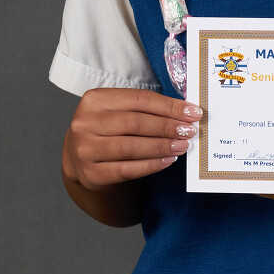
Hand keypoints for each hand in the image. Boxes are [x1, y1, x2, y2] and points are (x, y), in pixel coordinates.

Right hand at [62, 88, 202, 190]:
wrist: (81, 159)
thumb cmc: (107, 130)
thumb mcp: (118, 112)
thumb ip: (145, 109)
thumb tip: (184, 112)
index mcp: (94, 100)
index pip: (138, 99)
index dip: (168, 106)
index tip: (192, 112)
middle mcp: (84, 123)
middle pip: (135, 123)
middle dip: (167, 127)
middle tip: (189, 131)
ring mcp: (84, 149)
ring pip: (131, 147)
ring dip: (162, 147)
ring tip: (182, 146)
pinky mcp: (90, 174)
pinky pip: (127, 170)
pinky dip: (151, 165)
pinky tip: (167, 161)